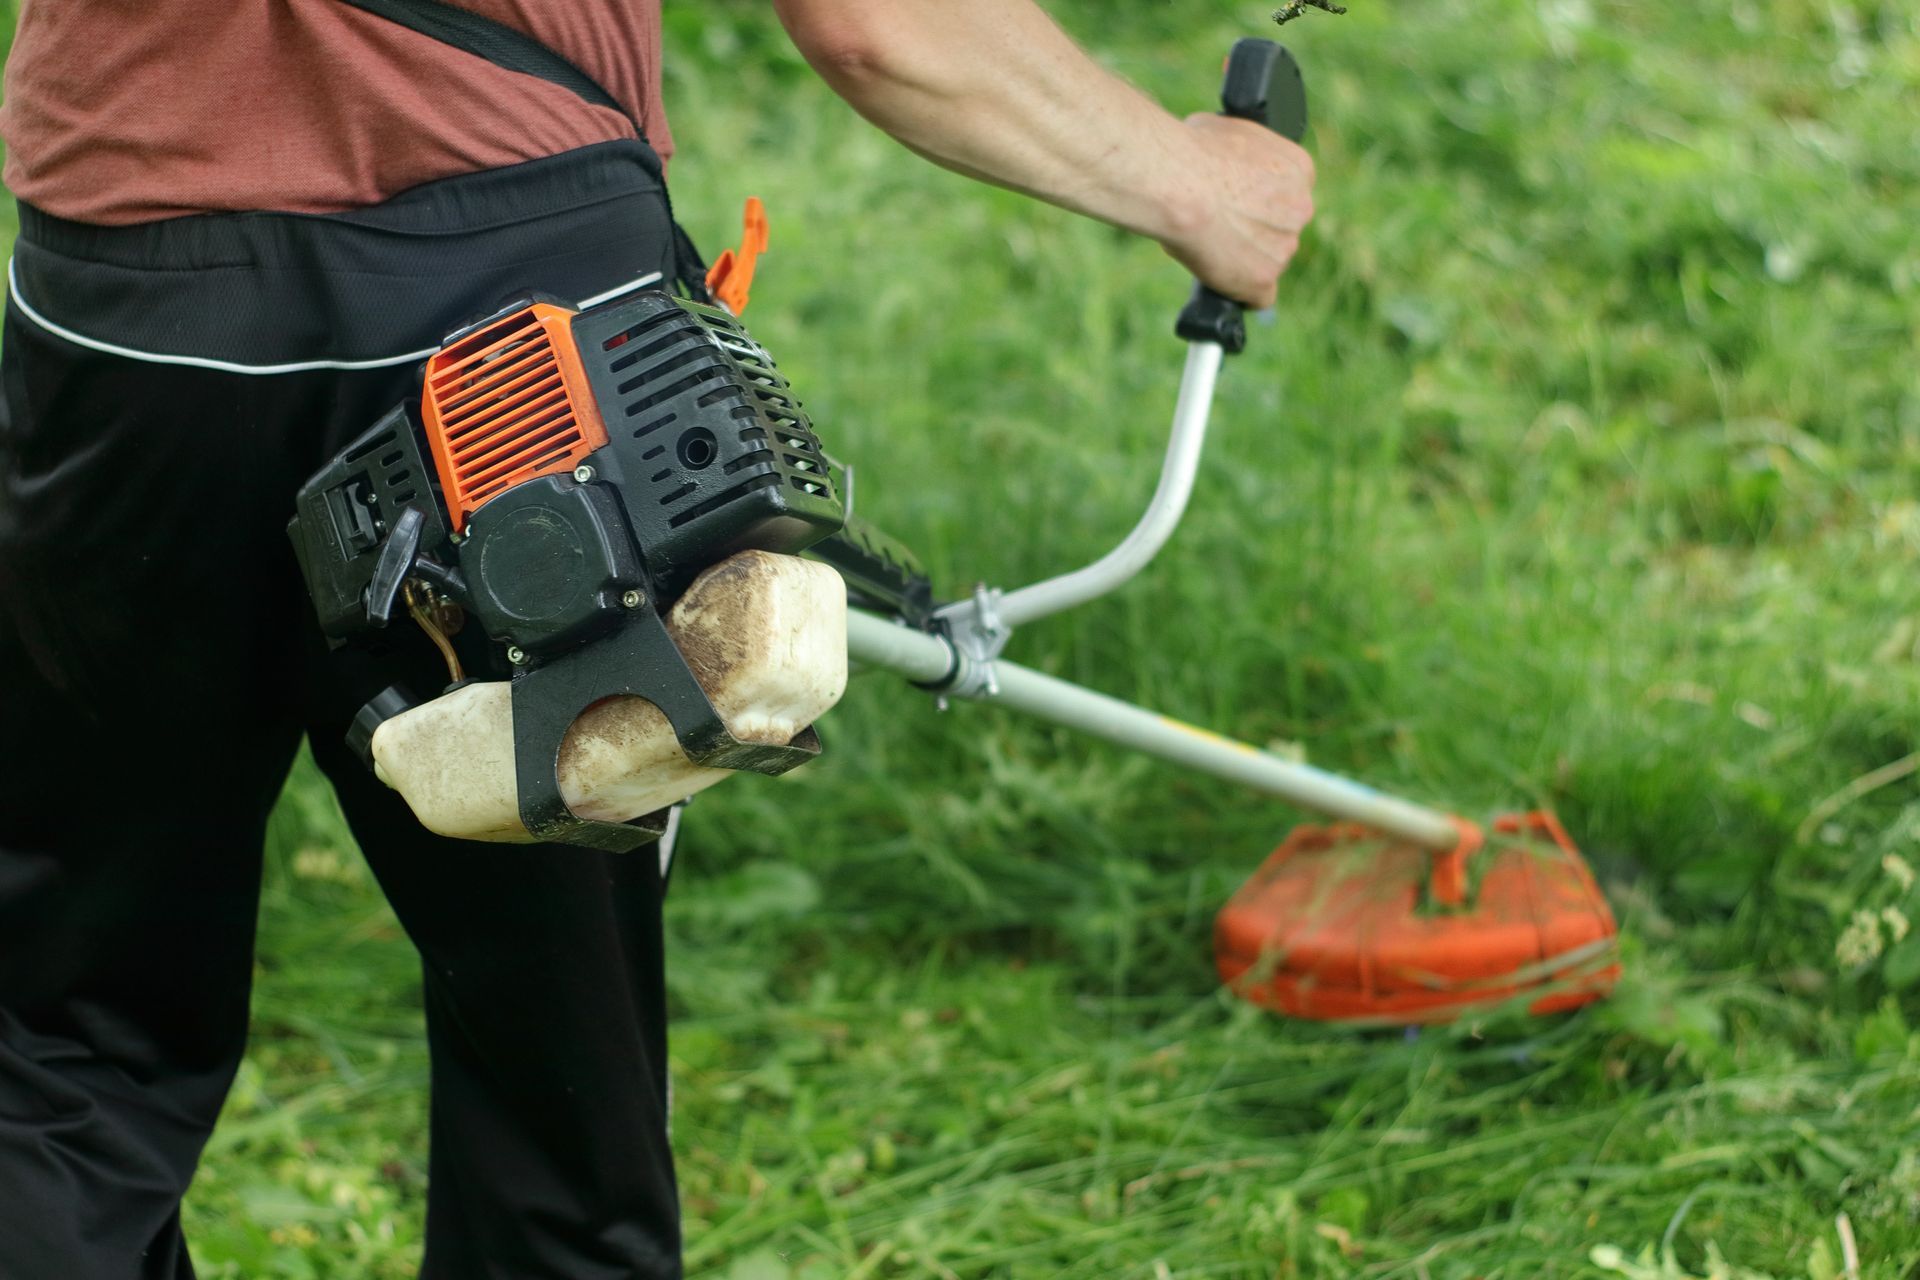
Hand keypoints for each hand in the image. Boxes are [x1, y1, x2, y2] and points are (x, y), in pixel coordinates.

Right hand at [1157, 114, 1315, 308]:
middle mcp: (1301, 209)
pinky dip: (1239, 292)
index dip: (1260, 200)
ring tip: (1207, 245)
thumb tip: (1228, 158)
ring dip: (1244, 259)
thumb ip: (1243, 155)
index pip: (1289, 193)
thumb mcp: (1228, 131)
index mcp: (1299, 169)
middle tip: (1219, 225)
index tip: (1238, 203)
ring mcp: (1285, 248)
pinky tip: (1219, 281)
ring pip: (1268, 261)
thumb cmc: (1192, 151)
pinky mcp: (1263, 281)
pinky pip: (1257, 297)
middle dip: (1255, 230)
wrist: (1178, 183)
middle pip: (1282, 229)